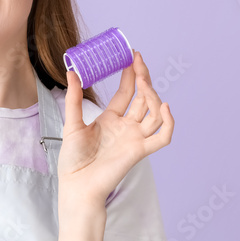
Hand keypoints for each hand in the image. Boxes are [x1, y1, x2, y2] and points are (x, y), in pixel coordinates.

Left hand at [56, 50, 174, 204]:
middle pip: (143, 98)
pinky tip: (164, 106)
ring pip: (155, 113)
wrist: (76, 184)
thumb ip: (73, 98)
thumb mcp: (71, 123)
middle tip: (138, 59)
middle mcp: (126, 127)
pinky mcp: (140, 151)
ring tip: (143, 80)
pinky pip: (162, 137)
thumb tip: (71, 71)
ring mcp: (135, 138)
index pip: (126, 92)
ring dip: (153, 95)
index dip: (130, 74)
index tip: (131, 55)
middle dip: (143, 77)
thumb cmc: (72, 159)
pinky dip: (168, 123)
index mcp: (110, 119)